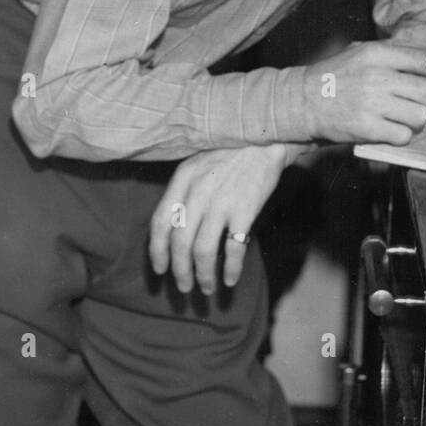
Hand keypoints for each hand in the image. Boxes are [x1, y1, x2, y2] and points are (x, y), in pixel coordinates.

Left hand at [148, 142, 301, 295]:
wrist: (268, 136)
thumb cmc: (233, 151)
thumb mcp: (199, 163)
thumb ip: (185, 191)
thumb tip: (175, 228)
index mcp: (183, 179)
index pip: (160, 222)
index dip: (157, 251)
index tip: (160, 270)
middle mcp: (198, 193)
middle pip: (179, 243)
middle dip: (180, 271)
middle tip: (183, 288)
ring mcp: (221, 202)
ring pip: (203, 251)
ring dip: (203, 276)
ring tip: (206, 289)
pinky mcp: (245, 209)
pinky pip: (234, 248)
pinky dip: (231, 269)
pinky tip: (231, 279)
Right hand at [299, 41, 425, 145]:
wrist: (300, 101)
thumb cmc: (332, 78)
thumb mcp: (358, 53)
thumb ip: (390, 56)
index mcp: (377, 54)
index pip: (425, 61)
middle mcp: (376, 76)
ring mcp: (372, 103)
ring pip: (419, 116)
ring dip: (416, 121)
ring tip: (402, 118)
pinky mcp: (366, 127)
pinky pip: (402, 135)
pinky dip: (401, 136)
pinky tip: (389, 130)